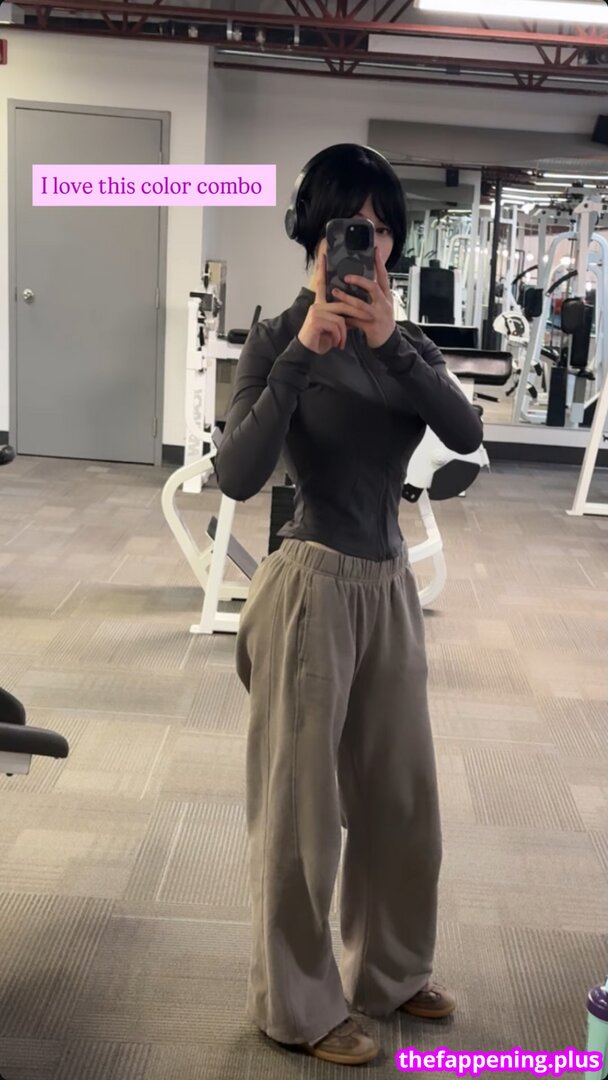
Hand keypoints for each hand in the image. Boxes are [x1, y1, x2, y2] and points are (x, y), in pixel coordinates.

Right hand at [297, 239, 373, 354]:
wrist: (307, 352)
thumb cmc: (321, 338)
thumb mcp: (334, 326)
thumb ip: (342, 315)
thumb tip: (355, 310)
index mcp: (320, 303)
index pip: (322, 284)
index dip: (322, 270)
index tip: (324, 256)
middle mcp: (317, 305)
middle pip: (343, 303)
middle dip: (357, 313)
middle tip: (368, 320)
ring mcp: (316, 312)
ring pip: (341, 317)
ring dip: (345, 332)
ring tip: (343, 342)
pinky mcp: (316, 320)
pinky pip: (337, 325)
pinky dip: (340, 337)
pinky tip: (337, 344)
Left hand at [330, 247, 395, 348]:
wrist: (388, 342)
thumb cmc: (382, 321)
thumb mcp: (382, 305)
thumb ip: (373, 294)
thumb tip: (360, 280)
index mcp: (386, 296)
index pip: (384, 277)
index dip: (380, 264)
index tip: (375, 251)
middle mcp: (384, 304)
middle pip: (373, 288)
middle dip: (359, 281)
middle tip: (346, 277)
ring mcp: (377, 315)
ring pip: (361, 304)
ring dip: (346, 298)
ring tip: (335, 291)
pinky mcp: (370, 326)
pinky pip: (355, 320)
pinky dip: (345, 317)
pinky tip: (337, 314)